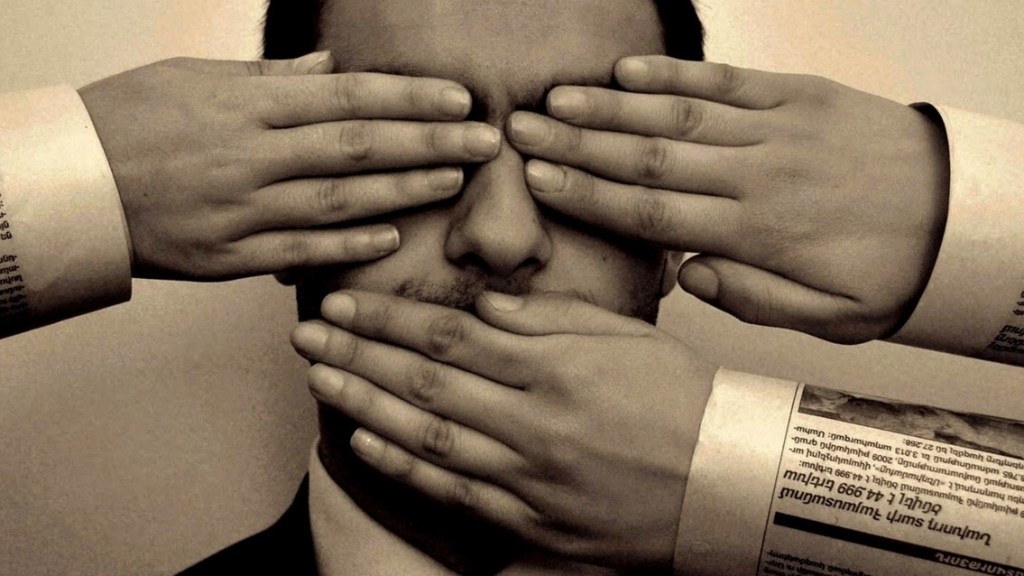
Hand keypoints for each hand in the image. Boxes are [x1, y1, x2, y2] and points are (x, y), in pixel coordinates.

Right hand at [79, 53, 499, 279]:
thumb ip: (269, 76)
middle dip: (428, 143)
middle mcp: (251, 157)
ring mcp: (242, 211)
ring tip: (452, 182)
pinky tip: (392, 238)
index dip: (407, 100)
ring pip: (340, 201)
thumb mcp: (192, 77)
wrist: (67, 187)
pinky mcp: (229, 258)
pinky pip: (300, 253)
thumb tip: (330, 68)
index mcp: (245, 106)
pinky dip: (349, 246)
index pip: (346, 97)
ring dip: (403, 191)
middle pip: (357, 147)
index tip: (456, 100)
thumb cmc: (127, 122)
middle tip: (484, 142)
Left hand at [290, 290, 716, 569]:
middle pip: (426, 382)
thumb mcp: (628, 337)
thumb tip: (484, 303)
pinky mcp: (534, 521)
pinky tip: (364, 441)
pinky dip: (405, 467)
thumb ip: (550, 318)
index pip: (450, 336)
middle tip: (310, 333)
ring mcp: (531, 476)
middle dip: (358, 354)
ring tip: (319, 379)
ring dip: (364, 404)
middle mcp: (535, 421)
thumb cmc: (682, 401)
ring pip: (429, 436)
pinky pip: (456, 492)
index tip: (346, 302)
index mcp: (557, 369)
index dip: (388, 319)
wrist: (728, 482)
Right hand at [507, 56, 948, 342]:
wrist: (962, 219)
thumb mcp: (829, 317)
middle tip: (522, 131)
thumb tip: (688, 274)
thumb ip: (753, 299)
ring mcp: (777, 131)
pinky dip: (676, 77)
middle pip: (649, 159)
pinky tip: (630, 73)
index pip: (653, 213)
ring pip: (679, 119)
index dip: (588, 195)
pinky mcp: (799, 97)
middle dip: (578, 144)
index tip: (538, 180)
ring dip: (612, 108)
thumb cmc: (889, 274)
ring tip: (557, 100)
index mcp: (757, 235)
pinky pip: (727, 84)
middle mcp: (757, 176)